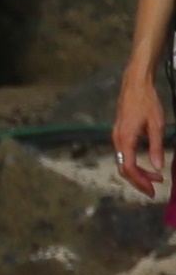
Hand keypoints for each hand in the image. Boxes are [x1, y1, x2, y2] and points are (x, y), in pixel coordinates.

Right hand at [115, 67, 166, 196]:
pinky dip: (135, 163)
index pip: (129, 168)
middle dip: (139, 180)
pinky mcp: (119, 134)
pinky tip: (146, 163)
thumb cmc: (147, 102)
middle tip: (155, 187)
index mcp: (125, 140)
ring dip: (138, 172)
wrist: (135, 84)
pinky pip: (124, 155)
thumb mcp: (157, 125)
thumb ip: (156, 147)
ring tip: (155, 177)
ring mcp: (116, 138)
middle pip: (124, 169)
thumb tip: (159, 167)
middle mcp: (117, 142)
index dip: (141, 181)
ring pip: (124, 162)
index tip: (153, 189)